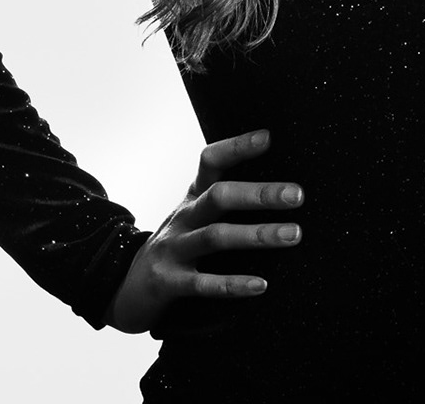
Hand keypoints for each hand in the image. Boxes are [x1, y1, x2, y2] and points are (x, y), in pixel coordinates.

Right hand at [107, 128, 303, 334]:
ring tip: (293, 234)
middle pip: (219, 196)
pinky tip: (261, 285)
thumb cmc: (178, 245)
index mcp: (192, 197)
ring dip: (256, 234)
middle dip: (259, 194)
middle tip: (297, 195)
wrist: (126, 287)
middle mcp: (183, 217)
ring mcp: (173, 249)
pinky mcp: (168, 282)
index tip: (268, 137)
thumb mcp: (195, 215)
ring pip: (215, 237)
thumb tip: (280, 186)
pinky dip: (232, 284)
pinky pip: (203, 283)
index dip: (236, 147)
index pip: (211, 161)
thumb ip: (226, 199)